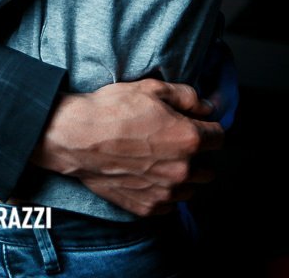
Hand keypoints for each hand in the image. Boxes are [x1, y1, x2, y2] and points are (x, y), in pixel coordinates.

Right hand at [32, 79, 222, 216]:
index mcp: (189, 139)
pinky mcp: (148, 207)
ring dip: (183, 175)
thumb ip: (187, 96)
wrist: (77, 137)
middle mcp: (183, 170)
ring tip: (159, 159)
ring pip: (191, 189)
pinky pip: (169, 204)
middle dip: (198, 154)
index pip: (219, 137)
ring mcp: (166, 193)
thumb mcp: (151, 88)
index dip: (208, 127)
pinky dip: (163, 191)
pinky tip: (146, 173)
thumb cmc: (113, 109)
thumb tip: (206, 106)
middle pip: (209, 168)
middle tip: (175, 140)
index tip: (197, 124)